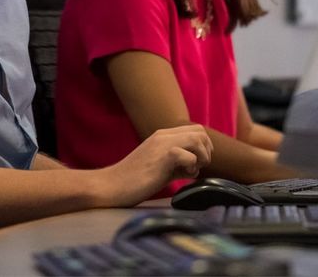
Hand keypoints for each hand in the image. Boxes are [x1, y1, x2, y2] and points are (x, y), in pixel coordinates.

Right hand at [95, 124, 211, 206]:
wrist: (111, 186)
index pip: (195, 130)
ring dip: (201, 157)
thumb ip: (177, 163)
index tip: (197, 164)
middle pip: (200, 131)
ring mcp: (163, 144)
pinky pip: (190, 156)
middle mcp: (163, 135)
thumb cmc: (133, 181)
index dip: (203, 147)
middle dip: (206, 151)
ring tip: (190, 171)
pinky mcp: (163, 156)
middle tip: (196, 168)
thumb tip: (195, 167)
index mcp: (162, 135)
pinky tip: (182, 177)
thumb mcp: (160, 167)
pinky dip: (192, 167)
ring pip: (198, 139)